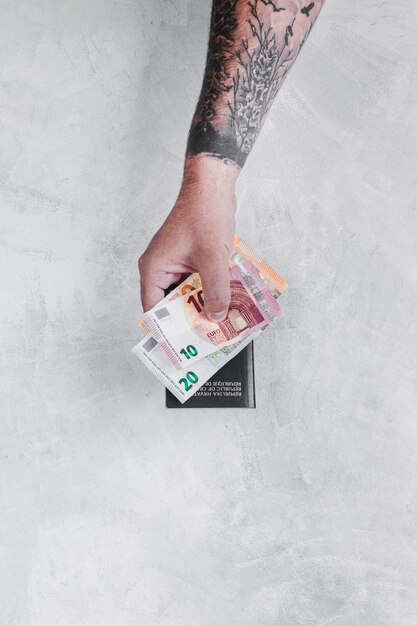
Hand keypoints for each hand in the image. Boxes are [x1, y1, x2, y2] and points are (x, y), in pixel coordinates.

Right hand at [138, 155, 238, 320]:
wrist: (213, 186)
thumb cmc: (204, 214)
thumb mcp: (212, 258)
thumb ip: (215, 291)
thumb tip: (215, 316)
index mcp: (154, 268)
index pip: (154, 309)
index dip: (168, 328)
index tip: (184, 344)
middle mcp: (161, 268)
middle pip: (173, 303)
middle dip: (191, 317)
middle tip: (209, 335)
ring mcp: (176, 263)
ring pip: (188, 293)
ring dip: (204, 303)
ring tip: (222, 321)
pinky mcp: (191, 258)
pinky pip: (198, 281)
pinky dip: (211, 289)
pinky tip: (227, 299)